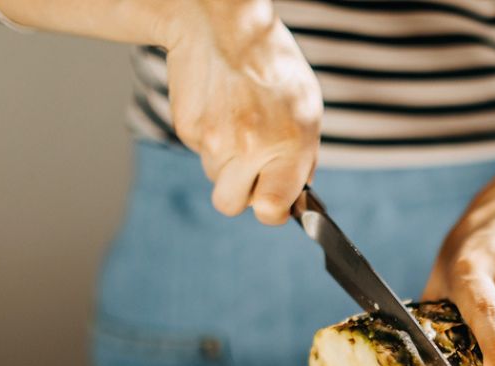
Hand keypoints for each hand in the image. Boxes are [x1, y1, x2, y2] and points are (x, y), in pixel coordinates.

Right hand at [165, 0, 321, 224]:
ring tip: (238, 123)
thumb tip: (295, 194)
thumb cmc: (273, 67)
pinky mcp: (187, 128)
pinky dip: (209, 138)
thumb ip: (303, 157)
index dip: (271, 211)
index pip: (270, 210)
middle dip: (241, 192)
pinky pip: (199, 152)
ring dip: (226, 162)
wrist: (222, 26)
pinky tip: (220, 109)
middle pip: (231, 204)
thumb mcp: (307, 111)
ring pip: (216, 177)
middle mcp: (249, 147)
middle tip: (252, 167)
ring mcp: (214, 140)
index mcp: (288, 146)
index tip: (274, 203)